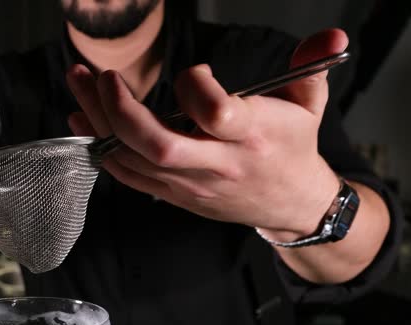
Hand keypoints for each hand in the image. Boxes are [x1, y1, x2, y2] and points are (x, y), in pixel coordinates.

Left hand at [66, 29, 348, 241]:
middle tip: (102, 76)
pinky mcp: (174, 194)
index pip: (216, 113)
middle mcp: (218, 164)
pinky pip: (128, 175)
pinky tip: (82, 119)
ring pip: (134, 158)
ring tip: (78, 82)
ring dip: (98, 121)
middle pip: (159, 144)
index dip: (196, 86)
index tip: (193, 70)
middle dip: (121, 110)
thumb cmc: (292, 147)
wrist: (290, 203)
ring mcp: (191, 184)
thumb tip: (331, 35)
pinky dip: (100, 148)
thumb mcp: (309, 102)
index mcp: (253, 135)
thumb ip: (311, 65)